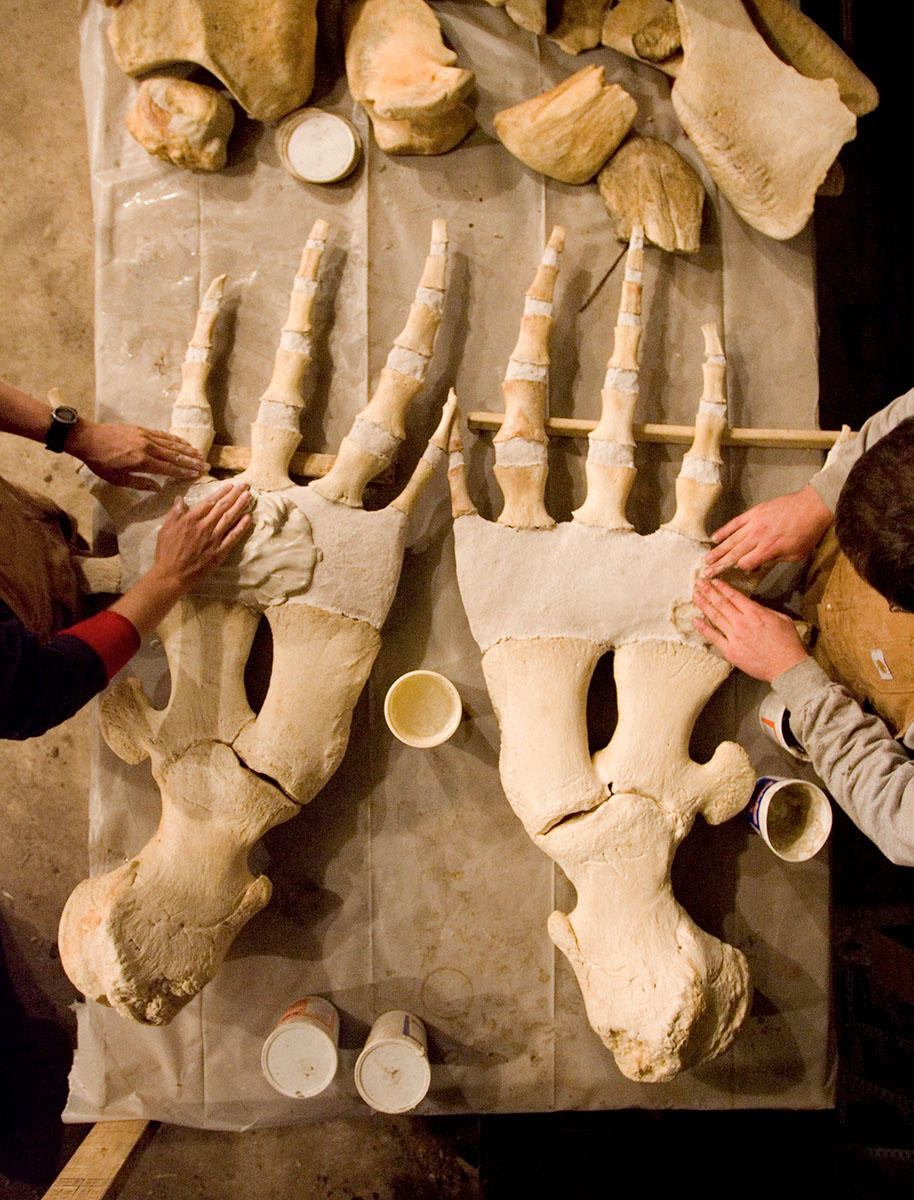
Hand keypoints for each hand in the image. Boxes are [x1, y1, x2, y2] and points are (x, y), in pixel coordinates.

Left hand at [67, 419, 206, 488]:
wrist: (88, 438)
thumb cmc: (101, 462)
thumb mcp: (117, 479)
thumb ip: (140, 483)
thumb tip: (158, 487)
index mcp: (142, 461)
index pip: (169, 468)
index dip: (184, 472)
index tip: (197, 474)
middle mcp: (147, 447)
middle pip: (175, 455)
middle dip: (192, 461)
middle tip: (206, 464)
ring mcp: (145, 436)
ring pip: (171, 443)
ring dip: (187, 449)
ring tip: (200, 453)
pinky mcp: (141, 429)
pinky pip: (162, 435)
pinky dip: (174, 439)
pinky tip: (182, 442)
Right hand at [110, 482, 251, 637]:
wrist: (172, 575)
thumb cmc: (166, 552)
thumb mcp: (165, 529)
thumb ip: (174, 513)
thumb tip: (180, 498)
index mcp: (191, 519)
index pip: (209, 501)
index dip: (221, 492)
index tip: (230, 485)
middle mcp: (204, 527)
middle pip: (222, 507)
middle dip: (235, 494)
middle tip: (245, 485)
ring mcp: (213, 540)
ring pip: (229, 518)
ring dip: (240, 506)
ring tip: (249, 496)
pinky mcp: (219, 552)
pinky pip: (233, 537)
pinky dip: (241, 527)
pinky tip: (248, 518)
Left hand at [692, 578, 808, 681]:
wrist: (787, 666)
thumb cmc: (788, 644)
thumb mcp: (782, 619)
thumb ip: (765, 610)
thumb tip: (754, 606)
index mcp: (755, 613)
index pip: (734, 596)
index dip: (722, 587)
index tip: (714, 581)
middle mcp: (742, 622)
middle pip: (721, 603)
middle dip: (708, 591)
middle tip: (699, 583)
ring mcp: (734, 636)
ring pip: (714, 616)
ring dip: (703, 604)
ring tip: (695, 596)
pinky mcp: (730, 650)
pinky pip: (713, 637)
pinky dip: (703, 628)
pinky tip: (695, 620)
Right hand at [702, 484, 832, 575]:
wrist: (812, 507)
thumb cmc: (807, 532)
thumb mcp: (795, 554)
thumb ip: (775, 559)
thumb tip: (761, 563)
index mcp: (769, 549)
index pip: (746, 563)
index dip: (740, 569)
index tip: (737, 572)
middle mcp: (758, 537)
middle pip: (734, 553)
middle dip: (719, 564)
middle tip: (707, 571)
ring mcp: (754, 523)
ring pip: (731, 539)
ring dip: (718, 550)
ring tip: (706, 558)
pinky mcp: (754, 513)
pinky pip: (735, 523)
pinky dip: (724, 530)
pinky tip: (714, 538)